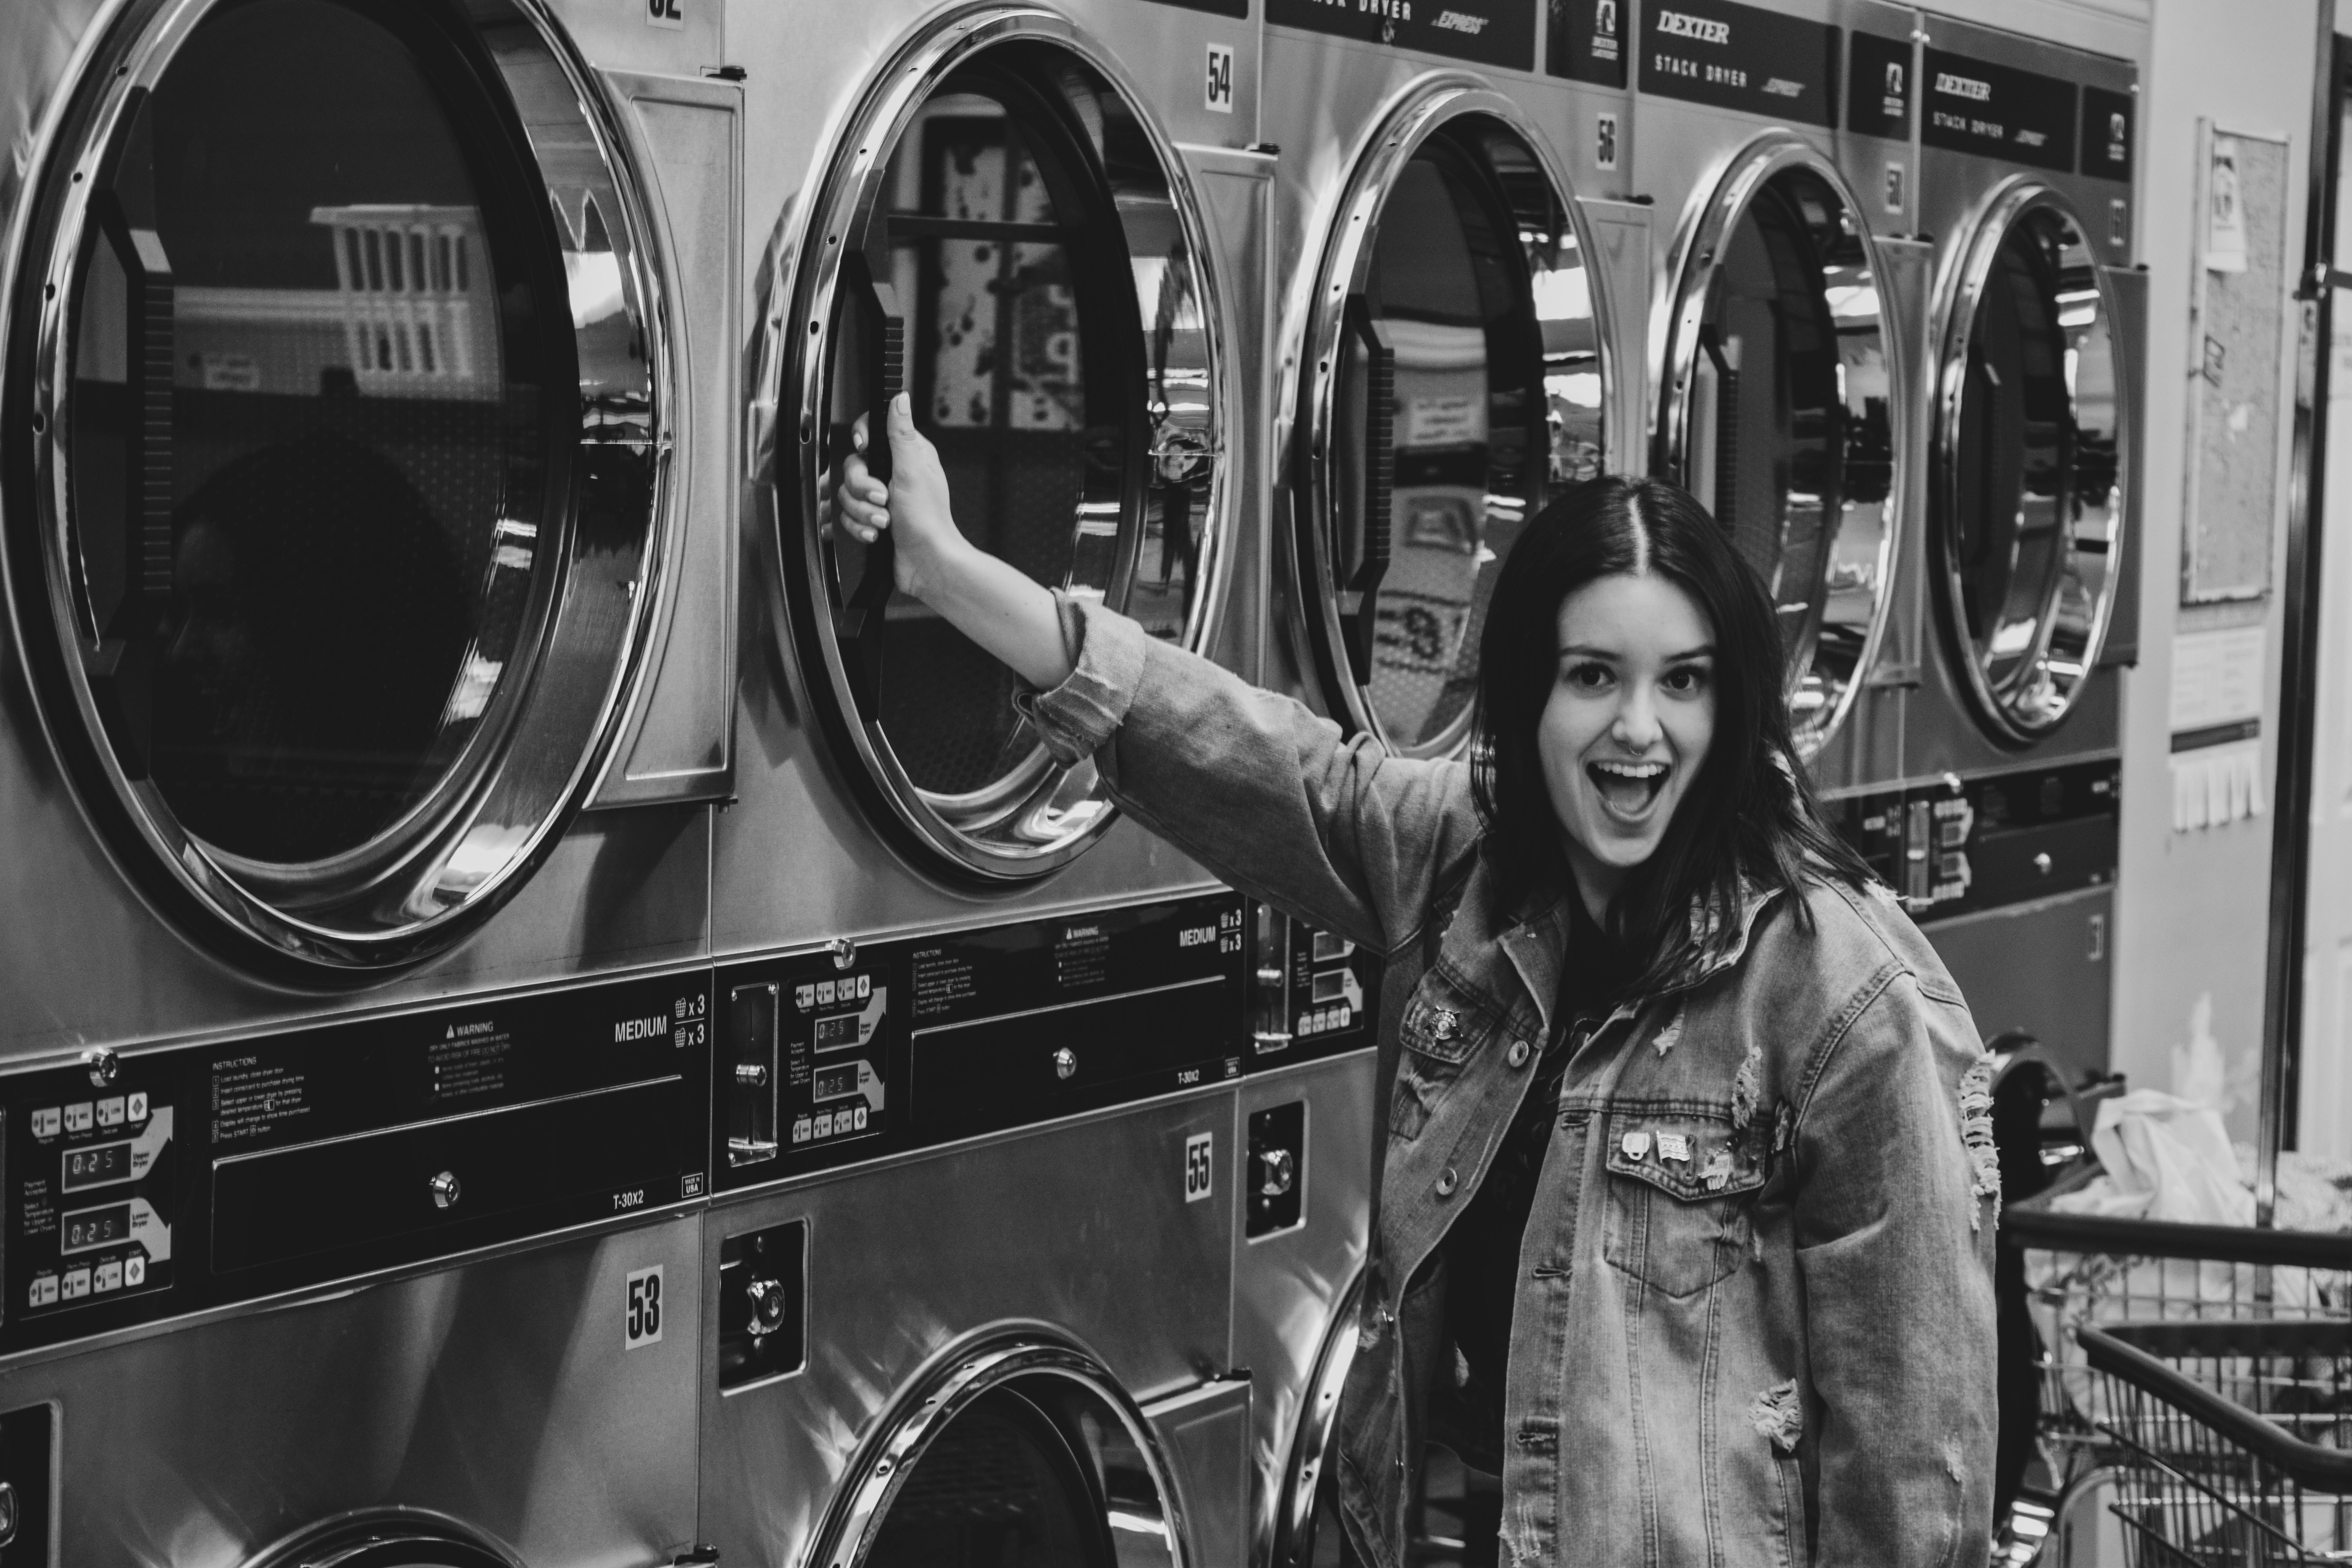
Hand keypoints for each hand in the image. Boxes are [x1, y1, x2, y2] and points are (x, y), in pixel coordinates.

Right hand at [835, 393, 963, 601]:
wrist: (927, 563)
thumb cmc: (929, 520)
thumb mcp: (913, 469)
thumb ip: (901, 433)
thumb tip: (899, 398)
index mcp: (906, 454)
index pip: (872, 431)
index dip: (862, 439)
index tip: (865, 449)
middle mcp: (893, 473)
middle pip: (853, 465)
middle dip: (864, 487)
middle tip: (883, 499)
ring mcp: (881, 497)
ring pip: (848, 493)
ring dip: (863, 511)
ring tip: (884, 521)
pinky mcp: (872, 518)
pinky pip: (848, 516)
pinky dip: (861, 526)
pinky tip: (877, 533)